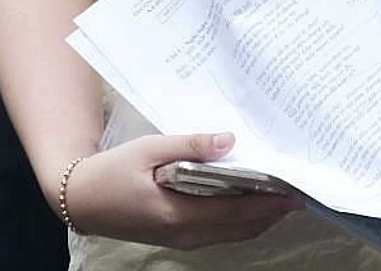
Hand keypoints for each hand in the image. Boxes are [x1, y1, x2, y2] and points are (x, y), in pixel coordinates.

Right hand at [61, 131, 299, 250]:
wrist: (81, 200)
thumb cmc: (113, 171)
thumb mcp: (149, 149)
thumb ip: (190, 145)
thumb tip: (230, 140)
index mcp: (179, 214)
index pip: (237, 212)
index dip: (270, 203)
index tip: (297, 190)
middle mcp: (186, 233)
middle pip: (242, 228)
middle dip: (273, 210)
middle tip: (299, 189)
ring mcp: (183, 239)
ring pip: (234, 233)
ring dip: (260, 216)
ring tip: (282, 192)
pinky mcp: (179, 236)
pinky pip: (220, 232)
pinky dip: (241, 219)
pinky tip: (249, 199)